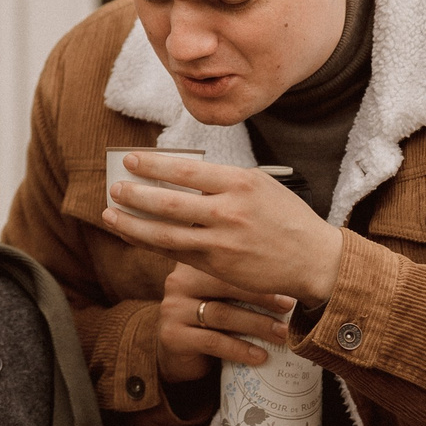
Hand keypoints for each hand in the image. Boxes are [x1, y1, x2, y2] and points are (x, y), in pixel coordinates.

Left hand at [105, 152, 341, 336]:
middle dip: (135, 194)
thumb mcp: (260, 186)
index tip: (130, 160)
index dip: (153, 165)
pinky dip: (150, 242)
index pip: (186, 170)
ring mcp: (221, 241)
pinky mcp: (218, 265)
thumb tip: (176, 176)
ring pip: (165, 232)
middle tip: (114, 187)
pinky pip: (175, 253)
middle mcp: (228, 211)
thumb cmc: (285, 219)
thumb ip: (223, 182)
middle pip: (169, 202)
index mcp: (240, 182)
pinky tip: (134, 234)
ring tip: (110, 214)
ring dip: (133, 223)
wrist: (314, 259)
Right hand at [156, 262, 295, 384]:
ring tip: (281, 335)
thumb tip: (294, 279)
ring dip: (256, 325)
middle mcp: (178, 282)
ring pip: (222, 314)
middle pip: (225, 285)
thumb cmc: (210, 320)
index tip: (290, 283)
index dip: (260, 272)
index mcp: (194, 264)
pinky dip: (240, 349)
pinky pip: (212, 341)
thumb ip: (243, 281)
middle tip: (290, 308)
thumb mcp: (224, 295)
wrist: (178, 353)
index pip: (229, 263)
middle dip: (262, 297)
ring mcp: (172, 309)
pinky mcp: (172, 336)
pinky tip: (260, 356)